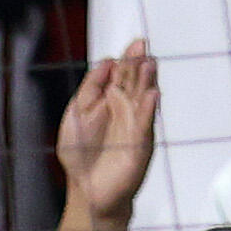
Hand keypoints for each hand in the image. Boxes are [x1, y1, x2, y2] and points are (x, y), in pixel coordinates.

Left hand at [55, 39, 159, 218]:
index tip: (136, 43)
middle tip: (144, 46)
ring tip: (149, 63)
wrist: (87, 187)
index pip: (122, 73)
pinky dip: (150, 108)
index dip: (128, 58)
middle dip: (139, 63)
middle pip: (135, 81)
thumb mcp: (76, 111)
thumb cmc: (80, 153)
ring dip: (148, 81)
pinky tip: (153, 94)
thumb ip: (91, 87)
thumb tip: (108, 61)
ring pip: (143, 98)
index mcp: (108, 100)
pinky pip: (146, 122)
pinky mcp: (141, 143)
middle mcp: (125, 109)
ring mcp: (136, 124)